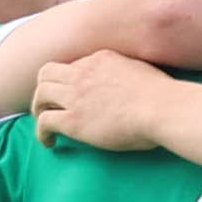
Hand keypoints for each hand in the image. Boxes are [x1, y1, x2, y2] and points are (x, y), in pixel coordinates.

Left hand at [34, 45, 181, 150]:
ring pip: (40, 94)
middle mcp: (83, 73)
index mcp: (100, 59)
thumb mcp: (143, 71)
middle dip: (44, 88)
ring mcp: (75, 96)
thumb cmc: (163, 96)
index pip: (73, 65)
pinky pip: (44, 122)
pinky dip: (42, 132)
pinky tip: (49, 142)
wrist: (162, 109)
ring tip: (44, 122)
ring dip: (38, 108)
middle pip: (46, 73)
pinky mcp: (73, 120)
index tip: (72, 93)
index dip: (69, 80)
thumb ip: (129, 73)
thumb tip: (132, 85)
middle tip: (48, 104)